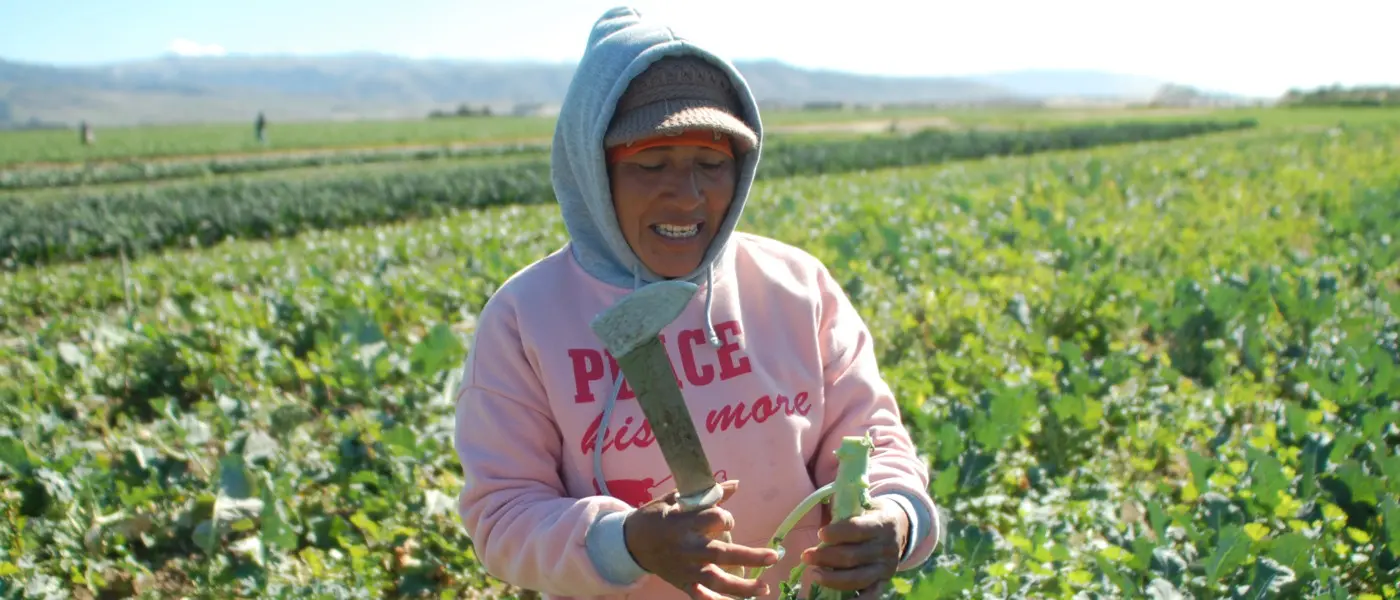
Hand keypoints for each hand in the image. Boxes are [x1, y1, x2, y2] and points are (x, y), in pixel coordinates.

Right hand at [624, 480, 780, 598]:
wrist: (630, 541)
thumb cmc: (657, 516)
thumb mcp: (677, 499)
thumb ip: (707, 494)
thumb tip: (736, 484)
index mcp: (685, 523)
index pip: (714, 519)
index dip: (724, 518)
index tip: (725, 520)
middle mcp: (687, 547)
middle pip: (721, 553)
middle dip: (749, 556)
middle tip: (774, 557)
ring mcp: (685, 569)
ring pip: (716, 580)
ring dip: (741, 587)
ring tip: (764, 588)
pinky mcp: (681, 583)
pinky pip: (701, 597)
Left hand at [800, 497, 908, 593]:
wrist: (899, 528)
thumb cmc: (869, 515)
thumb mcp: (862, 506)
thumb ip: (844, 512)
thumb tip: (820, 522)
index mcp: (882, 523)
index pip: (857, 529)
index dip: (837, 533)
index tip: (820, 534)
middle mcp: (886, 548)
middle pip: (853, 556)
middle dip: (826, 557)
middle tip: (806, 556)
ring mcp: (886, 568)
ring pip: (857, 578)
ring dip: (832, 579)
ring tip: (814, 574)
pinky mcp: (884, 582)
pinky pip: (870, 596)